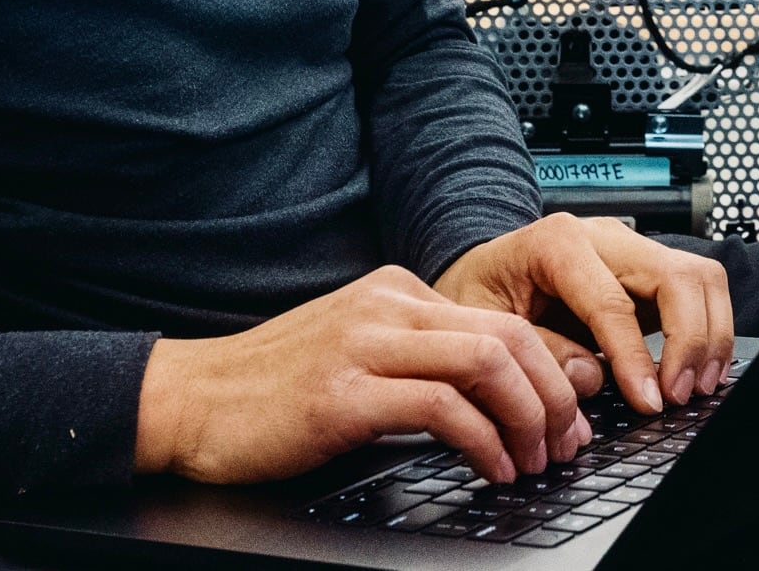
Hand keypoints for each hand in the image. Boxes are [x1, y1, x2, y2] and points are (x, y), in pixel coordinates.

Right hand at [135, 265, 587, 486]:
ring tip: (532, 460)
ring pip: (485, 362)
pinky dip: (482, 441)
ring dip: (525, 418)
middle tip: (563, 443)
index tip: (567, 417)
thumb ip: (421, 358)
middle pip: (508, 334)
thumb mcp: (358, 352)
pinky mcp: (342, 394)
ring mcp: (363, 345)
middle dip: (552, 395)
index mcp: (395, 291)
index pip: (502, 319)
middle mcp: (385, 306)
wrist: (191, 400)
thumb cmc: (273, 388)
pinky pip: (440, 408)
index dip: (550, 372)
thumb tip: (503, 394)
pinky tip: (490, 468)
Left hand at [435, 212, 734, 415]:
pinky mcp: (647, 270)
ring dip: (709, 335)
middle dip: (690, 340)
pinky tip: (696, 370)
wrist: (477, 270)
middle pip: (677, 275)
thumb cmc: (476, 294)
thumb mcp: (483, 326)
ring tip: (696, 386)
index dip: (636, 358)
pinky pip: (698, 290)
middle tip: (679, 395)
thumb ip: (537, 351)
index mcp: (558, 242)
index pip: (614, 302)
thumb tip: (592, 378)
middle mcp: (604, 236)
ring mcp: (632, 249)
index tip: (649, 402)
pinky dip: (708, 329)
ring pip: (701, 277)